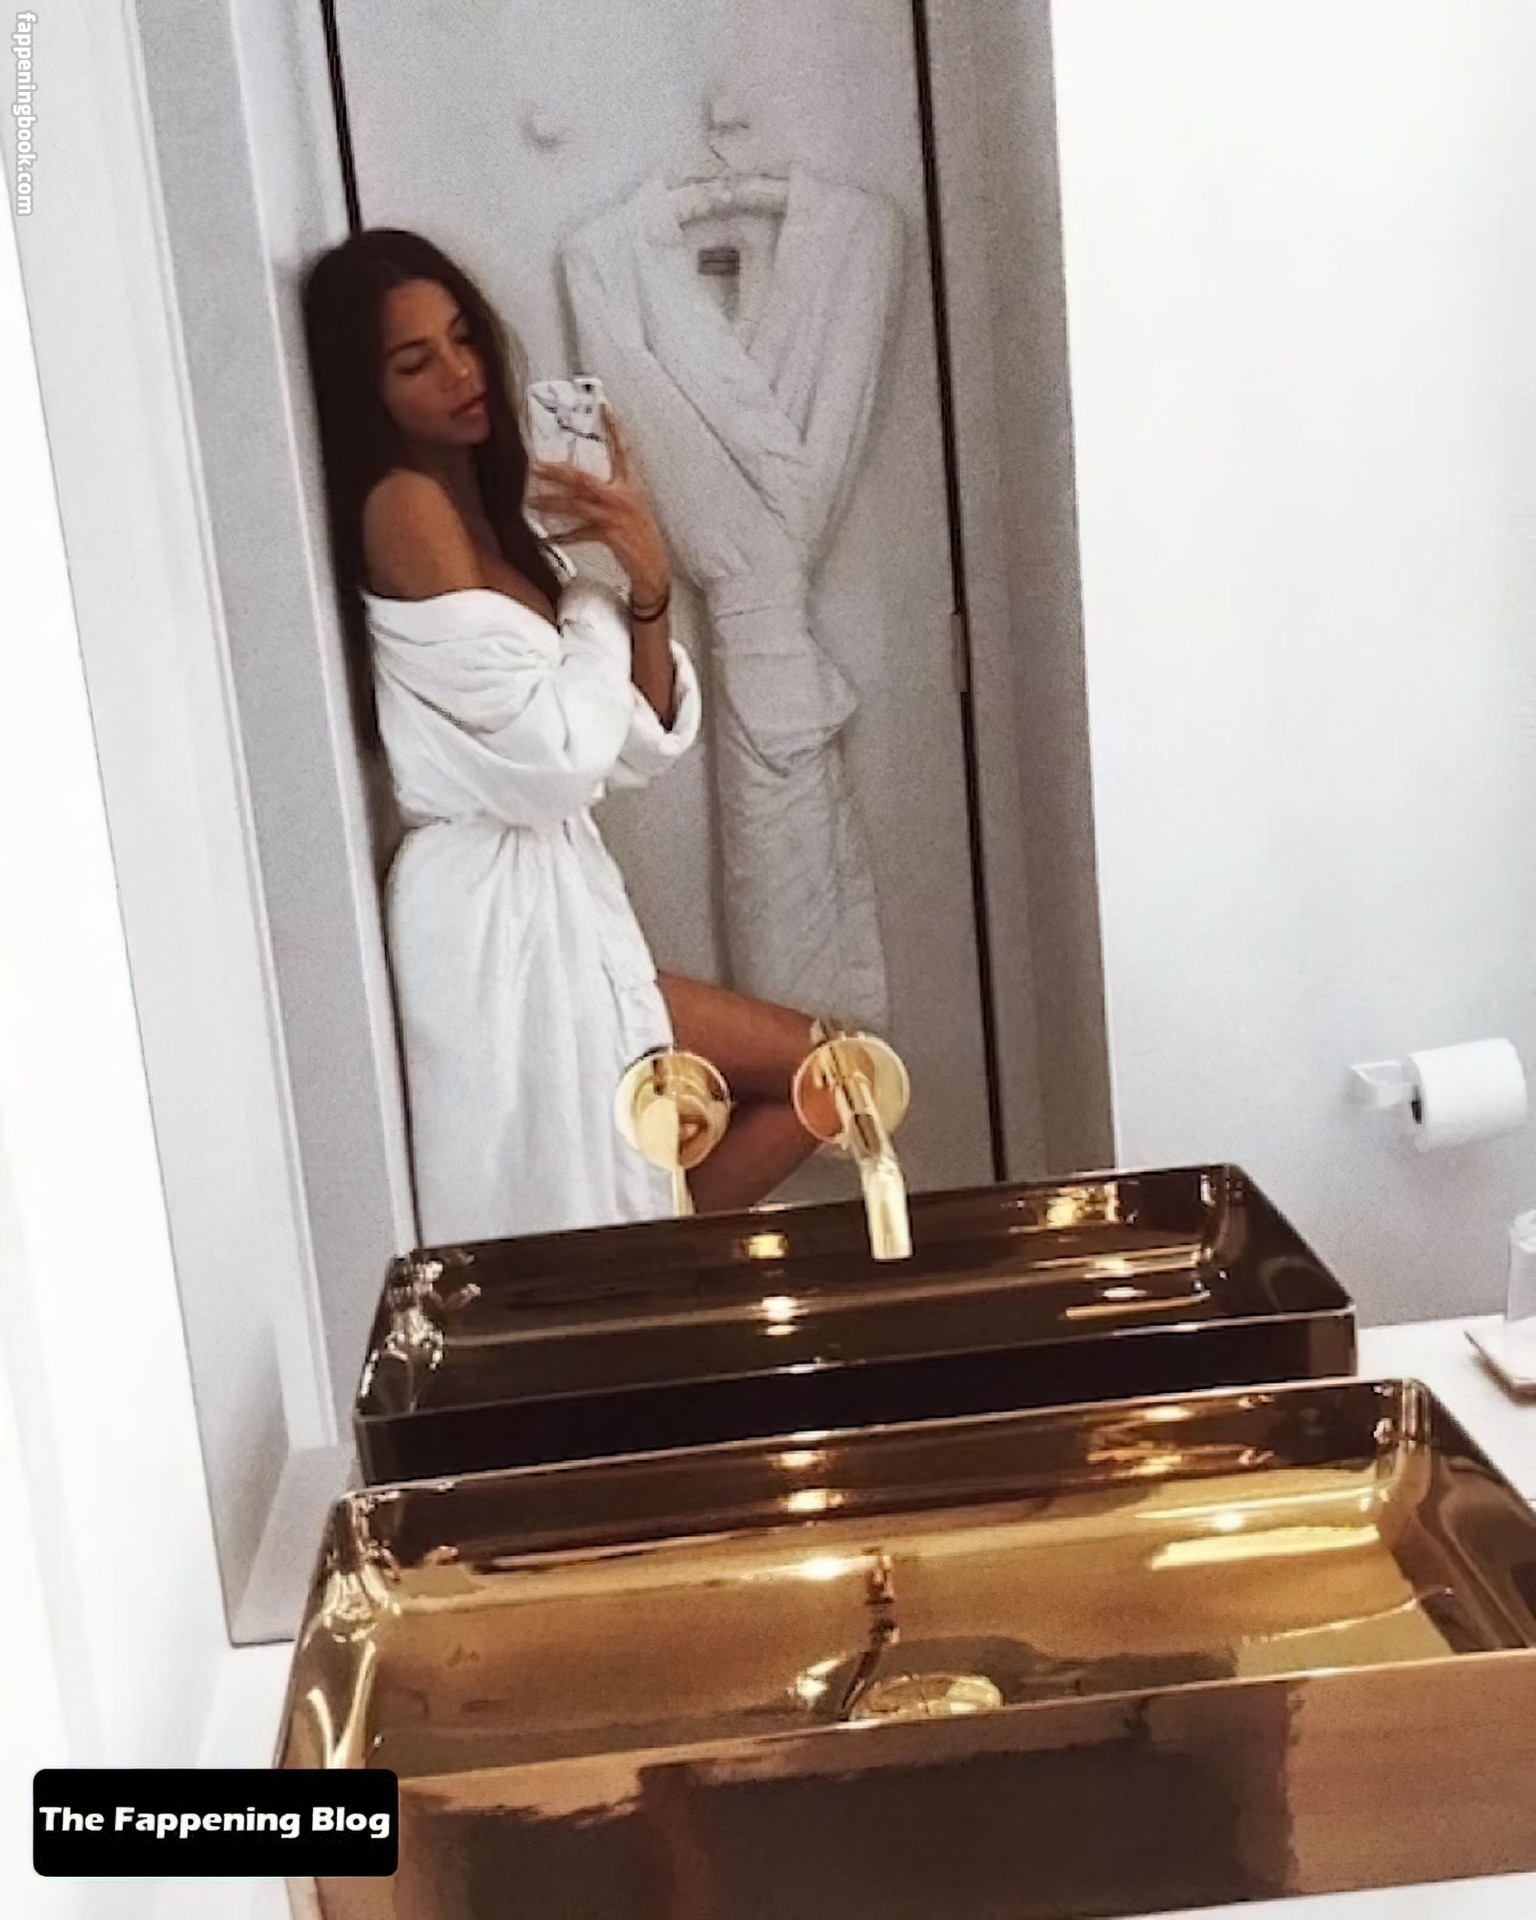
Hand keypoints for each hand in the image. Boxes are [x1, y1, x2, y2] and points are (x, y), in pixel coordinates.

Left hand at [527, 407, 671, 603]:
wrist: (655, 568)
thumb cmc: (641, 538)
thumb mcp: (632, 508)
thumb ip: (611, 493)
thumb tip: (583, 484)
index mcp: (632, 486)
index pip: (623, 451)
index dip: (615, 429)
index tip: (605, 407)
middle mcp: (624, 496)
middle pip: (584, 479)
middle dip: (558, 472)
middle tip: (536, 465)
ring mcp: (617, 515)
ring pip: (577, 506)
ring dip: (552, 503)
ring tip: (532, 501)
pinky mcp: (612, 535)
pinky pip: (581, 533)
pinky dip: (563, 536)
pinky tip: (546, 537)